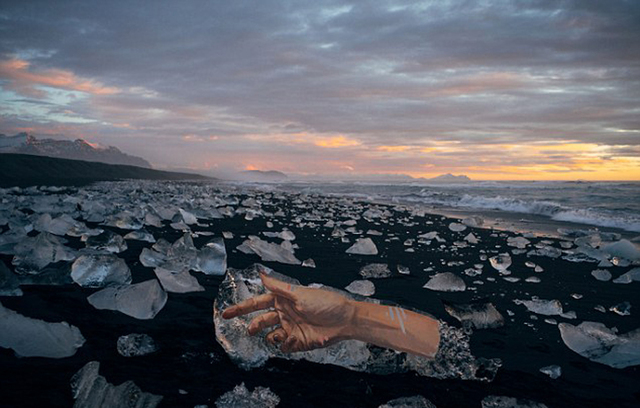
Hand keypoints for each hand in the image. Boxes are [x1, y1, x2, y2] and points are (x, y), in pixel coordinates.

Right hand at [222, 271, 356, 352]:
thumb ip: (278, 287)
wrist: (345, 320)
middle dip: (254, 326)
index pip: (257, 304)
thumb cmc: (325, 302)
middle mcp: (284, 314)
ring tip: (280, 334)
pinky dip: (285, 344)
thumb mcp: (300, 293)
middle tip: (251, 330)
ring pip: (270, 336)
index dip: (241, 308)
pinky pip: (283, 346)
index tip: (226, 313)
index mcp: (282, 300)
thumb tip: (261, 274)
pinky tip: (294, 339)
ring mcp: (290, 329)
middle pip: (261, 321)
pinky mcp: (298, 342)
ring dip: (272, 336)